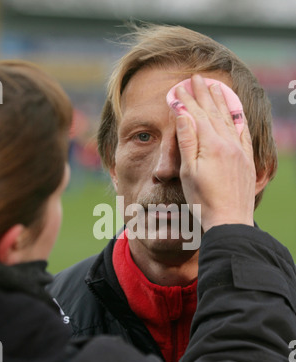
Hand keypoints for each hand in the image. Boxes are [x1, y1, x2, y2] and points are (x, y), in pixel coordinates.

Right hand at [176, 75, 255, 232]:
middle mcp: (228, 143)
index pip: (197, 116)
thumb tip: (182, 113)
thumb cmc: (203, 201)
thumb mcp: (188, 172)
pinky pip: (243, 131)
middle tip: (196, 78)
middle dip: (203, 94)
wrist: (229, 220)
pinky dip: (238, 118)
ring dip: (221, 101)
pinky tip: (236, 111)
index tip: (179, 87)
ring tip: (215, 86)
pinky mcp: (247, 159)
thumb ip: (186, 140)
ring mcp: (240, 151)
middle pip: (213, 113)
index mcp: (211, 145)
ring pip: (229, 119)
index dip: (187, 101)